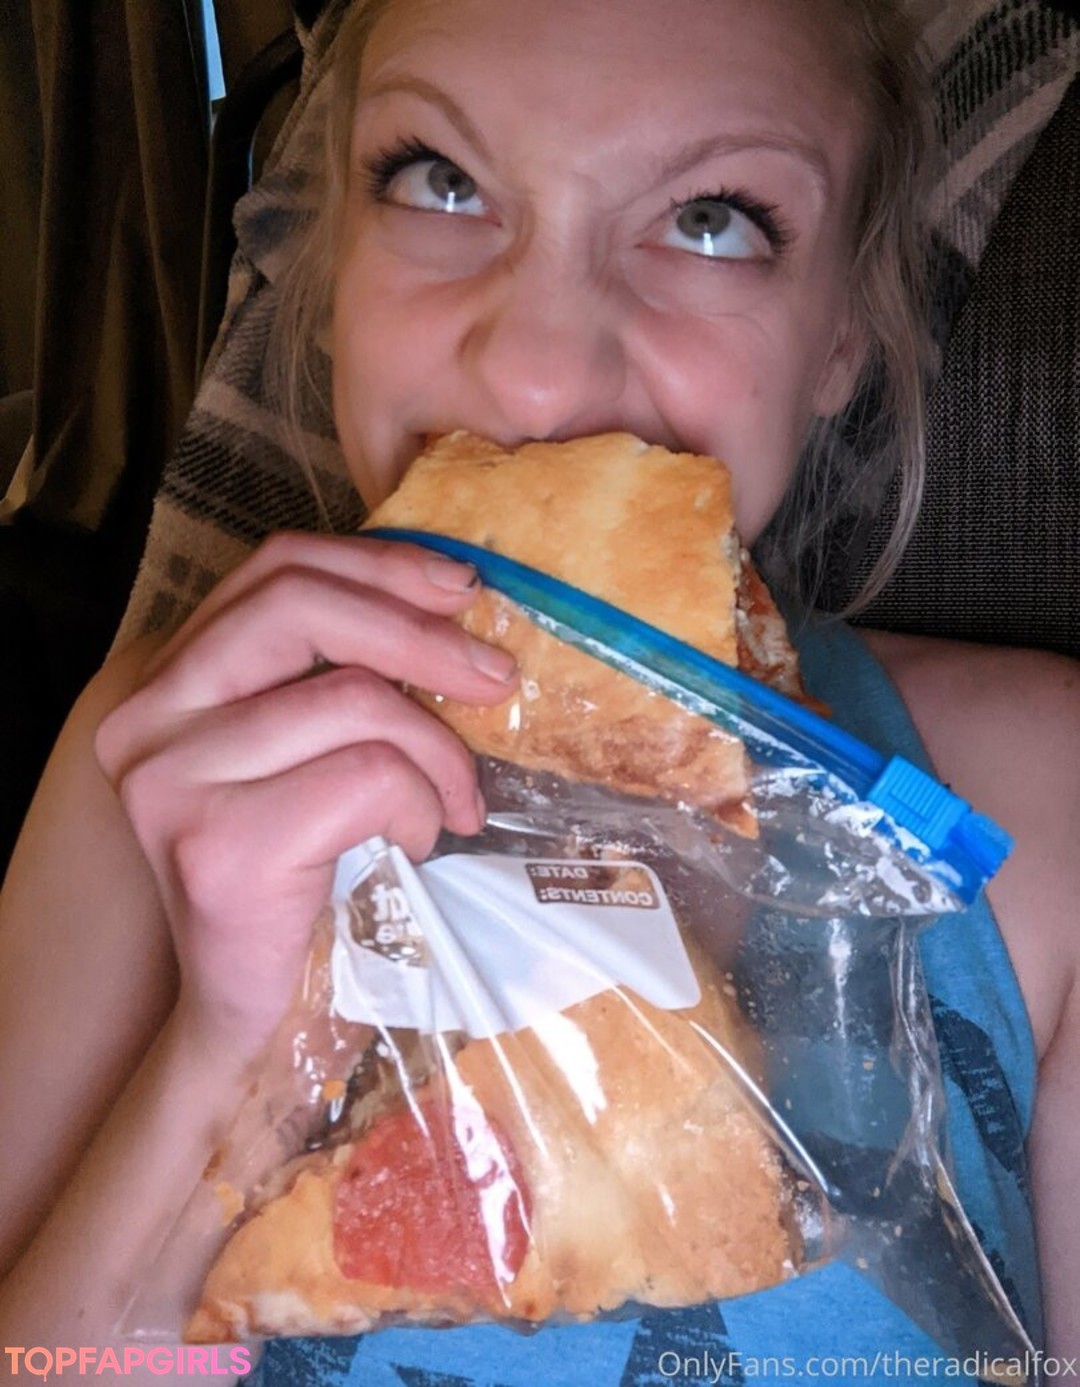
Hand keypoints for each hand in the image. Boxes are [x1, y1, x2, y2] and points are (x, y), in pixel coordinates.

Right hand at [95, 533, 517, 1061]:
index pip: (275, 568)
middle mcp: (147, 716)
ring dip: (437, 752)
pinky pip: (366, 777)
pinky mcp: (216, 846)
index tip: (460, 588)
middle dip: (421, 635)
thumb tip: (452, 600)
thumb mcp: (306, 751)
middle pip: (301, 606)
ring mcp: (170, 780)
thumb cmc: (301, 872)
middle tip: (495, 679)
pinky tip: (419, 841)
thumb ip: (336, 672)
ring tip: (454, 802)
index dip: (379, 564)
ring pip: (353, 700)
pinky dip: (420, 804)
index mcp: (167, 678)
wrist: (256, 1014)